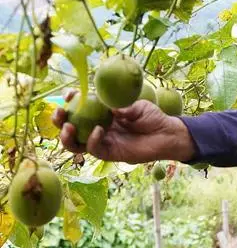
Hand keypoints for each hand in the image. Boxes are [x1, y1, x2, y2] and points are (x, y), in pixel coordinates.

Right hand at [52, 90, 195, 163]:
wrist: (166, 134)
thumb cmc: (153, 117)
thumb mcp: (138, 105)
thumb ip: (123, 106)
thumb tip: (109, 106)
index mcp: (102, 113)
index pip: (79, 107)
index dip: (70, 101)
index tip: (69, 94)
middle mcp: (97, 127)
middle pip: (69, 127)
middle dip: (59, 120)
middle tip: (60, 113)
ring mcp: (102, 141)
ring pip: (75, 143)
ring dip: (67, 136)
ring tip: (68, 127)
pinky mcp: (110, 153)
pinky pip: (94, 149)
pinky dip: (92, 140)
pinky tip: (98, 130)